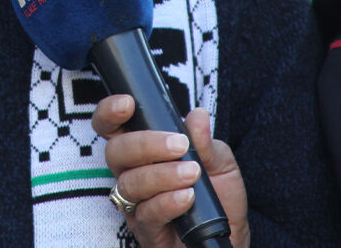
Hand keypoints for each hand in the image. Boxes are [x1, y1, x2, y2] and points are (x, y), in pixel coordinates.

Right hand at [93, 96, 248, 247]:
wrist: (231, 236)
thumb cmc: (219, 196)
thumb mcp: (220, 162)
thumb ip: (206, 141)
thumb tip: (197, 116)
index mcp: (144, 152)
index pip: (113, 128)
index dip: (109, 113)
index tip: (128, 104)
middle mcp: (133, 174)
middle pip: (115, 152)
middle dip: (145, 144)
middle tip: (179, 145)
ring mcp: (136, 204)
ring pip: (129, 183)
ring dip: (161, 174)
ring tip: (192, 173)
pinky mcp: (147, 231)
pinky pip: (146, 214)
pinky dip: (167, 201)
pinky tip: (187, 197)